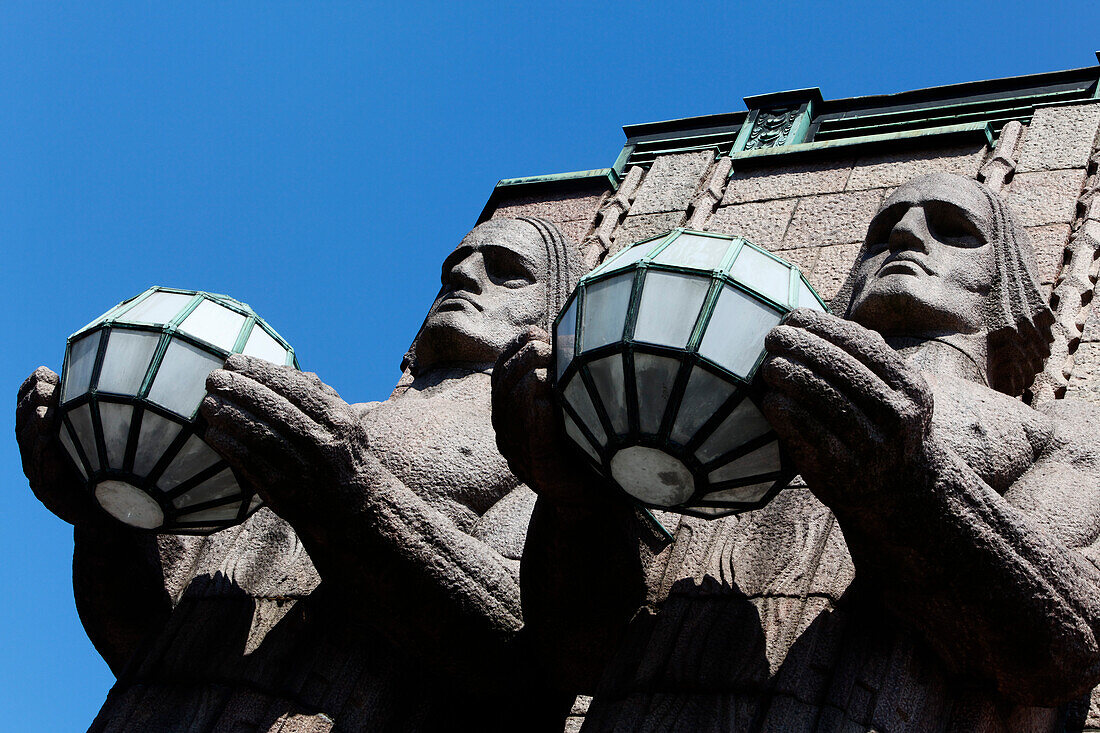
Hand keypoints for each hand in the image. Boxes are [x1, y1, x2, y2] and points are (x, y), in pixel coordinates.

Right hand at [16, 367, 99, 524]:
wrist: (112, 511)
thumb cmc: (109, 465)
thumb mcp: (101, 432)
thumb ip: (96, 408)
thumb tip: (111, 375)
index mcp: (45, 428)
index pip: (28, 400)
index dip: (33, 384)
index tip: (47, 372)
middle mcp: (37, 446)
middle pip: (24, 417)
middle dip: (34, 401)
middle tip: (46, 390)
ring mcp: (38, 468)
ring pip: (27, 440)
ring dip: (35, 423)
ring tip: (45, 411)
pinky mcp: (46, 489)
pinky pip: (39, 468)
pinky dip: (43, 452)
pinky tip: (47, 439)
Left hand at [201, 354, 368, 526]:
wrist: (360, 507)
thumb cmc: (343, 454)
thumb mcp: (343, 420)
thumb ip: (315, 395)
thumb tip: (277, 371)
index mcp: (338, 420)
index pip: (296, 388)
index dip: (262, 372)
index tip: (234, 361)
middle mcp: (324, 443)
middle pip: (277, 410)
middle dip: (242, 391)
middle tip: (214, 378)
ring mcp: (306, 471)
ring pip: (263, 437)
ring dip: (231, 418)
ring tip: (208, 403)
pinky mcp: (287, 495)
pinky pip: (254, 467)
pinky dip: (232, 449)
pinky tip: (213, 434)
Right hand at [491, 327, 599, 503]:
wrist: (593, 498)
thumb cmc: (586, 442)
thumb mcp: (573, 401)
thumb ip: (566, 373)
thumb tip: (579, 332)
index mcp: (511, 405)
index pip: (504, 362)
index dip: (522, 343)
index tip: (548, 336)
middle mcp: (506, 424)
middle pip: (503, 375)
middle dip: (528, 354)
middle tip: (555, 349)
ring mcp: (516, 446)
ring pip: (510, 397)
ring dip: (532, 374)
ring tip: (555, 366)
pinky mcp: (535, 464)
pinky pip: (527, 429)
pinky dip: (536, 409)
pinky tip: (550, 398)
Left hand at [759, 308, 932, 508]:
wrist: (903, 493)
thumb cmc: (883, 428)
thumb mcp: (894, 394)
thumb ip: (865, 359)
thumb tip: (817, 321)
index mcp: (909, 388)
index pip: (863, 345)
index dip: (824, 327)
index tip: (794, 317)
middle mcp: (896, 415)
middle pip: (840, 368)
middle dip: (802, 347)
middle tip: (773, 337)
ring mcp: (872, 446)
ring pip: (823, 398)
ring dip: (790, 376)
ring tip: (769, 366)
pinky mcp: (845, 470)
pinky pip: (808, 433)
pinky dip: (786, 412)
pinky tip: (771, 400)